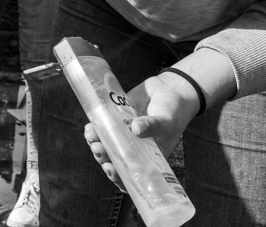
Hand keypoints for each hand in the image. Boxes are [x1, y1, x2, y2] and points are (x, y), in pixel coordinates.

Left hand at [83, 73, 198, 189]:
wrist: (169, 87)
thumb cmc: (175, 110)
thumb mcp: (167, 120)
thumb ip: (153, 125)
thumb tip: (136, 128)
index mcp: (149, 158)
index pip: (132, 175)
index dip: (119, 177)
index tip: (110, 169)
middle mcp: (135, 150)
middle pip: (115, 162)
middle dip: (104, 158)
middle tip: (98, 149)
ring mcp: (125, 135)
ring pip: (106, 147)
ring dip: (96, 145)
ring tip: (91, 136)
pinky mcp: (118, 120)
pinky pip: (103, 129)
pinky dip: (95, 130)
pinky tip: (90, 127)